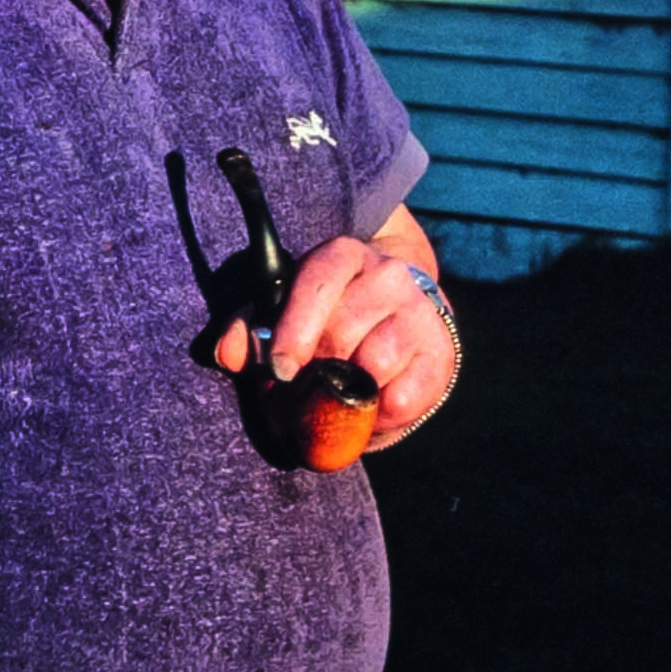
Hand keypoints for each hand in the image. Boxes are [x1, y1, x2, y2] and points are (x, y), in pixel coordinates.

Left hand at [224, 224, 456, 447]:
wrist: (399, 315)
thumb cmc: (328, 317)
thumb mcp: (285, 314)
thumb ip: (250, 331)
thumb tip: (227, 354)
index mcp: (342, 257)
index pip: (317, 285)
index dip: (295, 331)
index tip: (281, 369)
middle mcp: (388, 274)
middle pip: (343, 330)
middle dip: (318, 368)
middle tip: (309, 386)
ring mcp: (420, 310)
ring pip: (375, 363)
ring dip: (350, 391)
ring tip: (342, 394)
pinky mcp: (443, 351)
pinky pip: (405, 397)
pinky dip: (381, 415)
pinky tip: (372, 406)